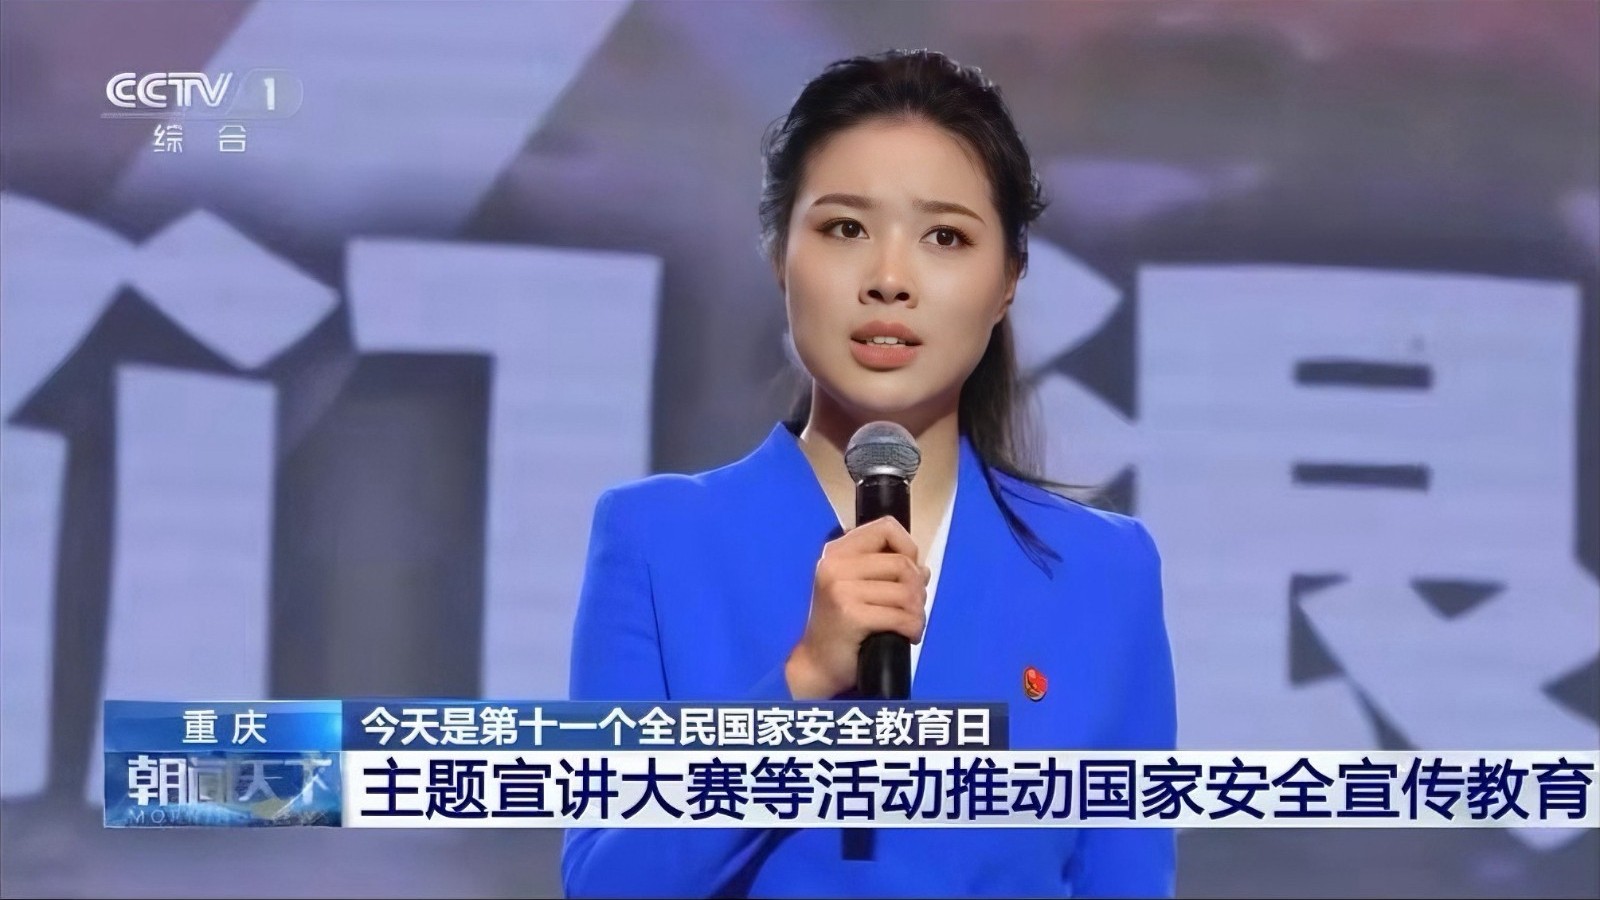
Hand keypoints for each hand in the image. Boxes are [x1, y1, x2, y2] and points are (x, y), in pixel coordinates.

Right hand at [784, 515, 928, 699]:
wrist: (817, 664)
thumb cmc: (842, 626)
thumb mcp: (858, 587)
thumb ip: (887, 570)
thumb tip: (923, 570)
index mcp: (837, 551)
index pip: (886, 527)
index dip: (908, 547)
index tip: (907, 574)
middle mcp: (835, 564)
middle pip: (902, 562)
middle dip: (917, 588)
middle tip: (911, 608)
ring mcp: (840, 589)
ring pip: (905, 591)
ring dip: (917, 612)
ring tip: (910, 623)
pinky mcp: (850, 615)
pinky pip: (901, 616)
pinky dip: (913, 628)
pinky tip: (907, 636)